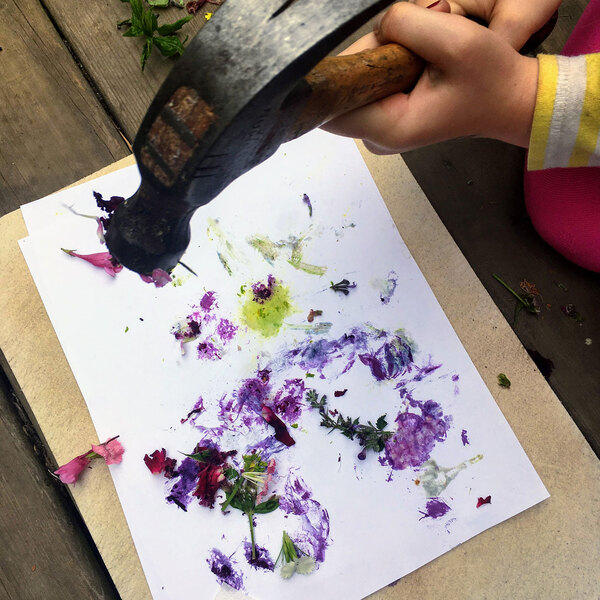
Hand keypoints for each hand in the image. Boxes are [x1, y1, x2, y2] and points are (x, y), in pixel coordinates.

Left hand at [322, 2, 538, 153]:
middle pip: (345, 86)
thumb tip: (378, 26)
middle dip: (371, 54)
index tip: (372, 49)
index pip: (329, 105)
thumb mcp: (455, 39)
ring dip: (383, 55)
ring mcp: (379, 128)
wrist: (509, 100)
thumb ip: (407, 24)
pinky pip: (370, 82)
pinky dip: (389, 63)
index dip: (337, 71)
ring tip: (423, 56)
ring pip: (358, 80)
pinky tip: (417, 63)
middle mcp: (375, 136)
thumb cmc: (490, 77)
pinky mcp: (385, 117)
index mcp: (388, 127)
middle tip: (415, 48)